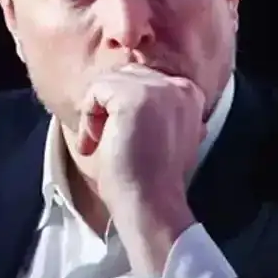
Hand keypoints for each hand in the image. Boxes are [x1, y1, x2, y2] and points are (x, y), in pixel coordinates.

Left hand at [75, 64, 205, 273]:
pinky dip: (87, 117)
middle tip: (102, 140)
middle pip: (121, 75)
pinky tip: (95, 142)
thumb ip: (149, 105)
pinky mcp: (135, 96)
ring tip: (99, 143)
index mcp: (189, 93)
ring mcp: (159, 89)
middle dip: (105, 106)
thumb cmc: (148, 174)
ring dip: (94, 114)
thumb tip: (114, 91)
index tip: (121, 136)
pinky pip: (95, 90)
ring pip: (106, 82)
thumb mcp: (158, 130)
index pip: (139, 77)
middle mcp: (179, 85)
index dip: (119, 105)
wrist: (150, 202)